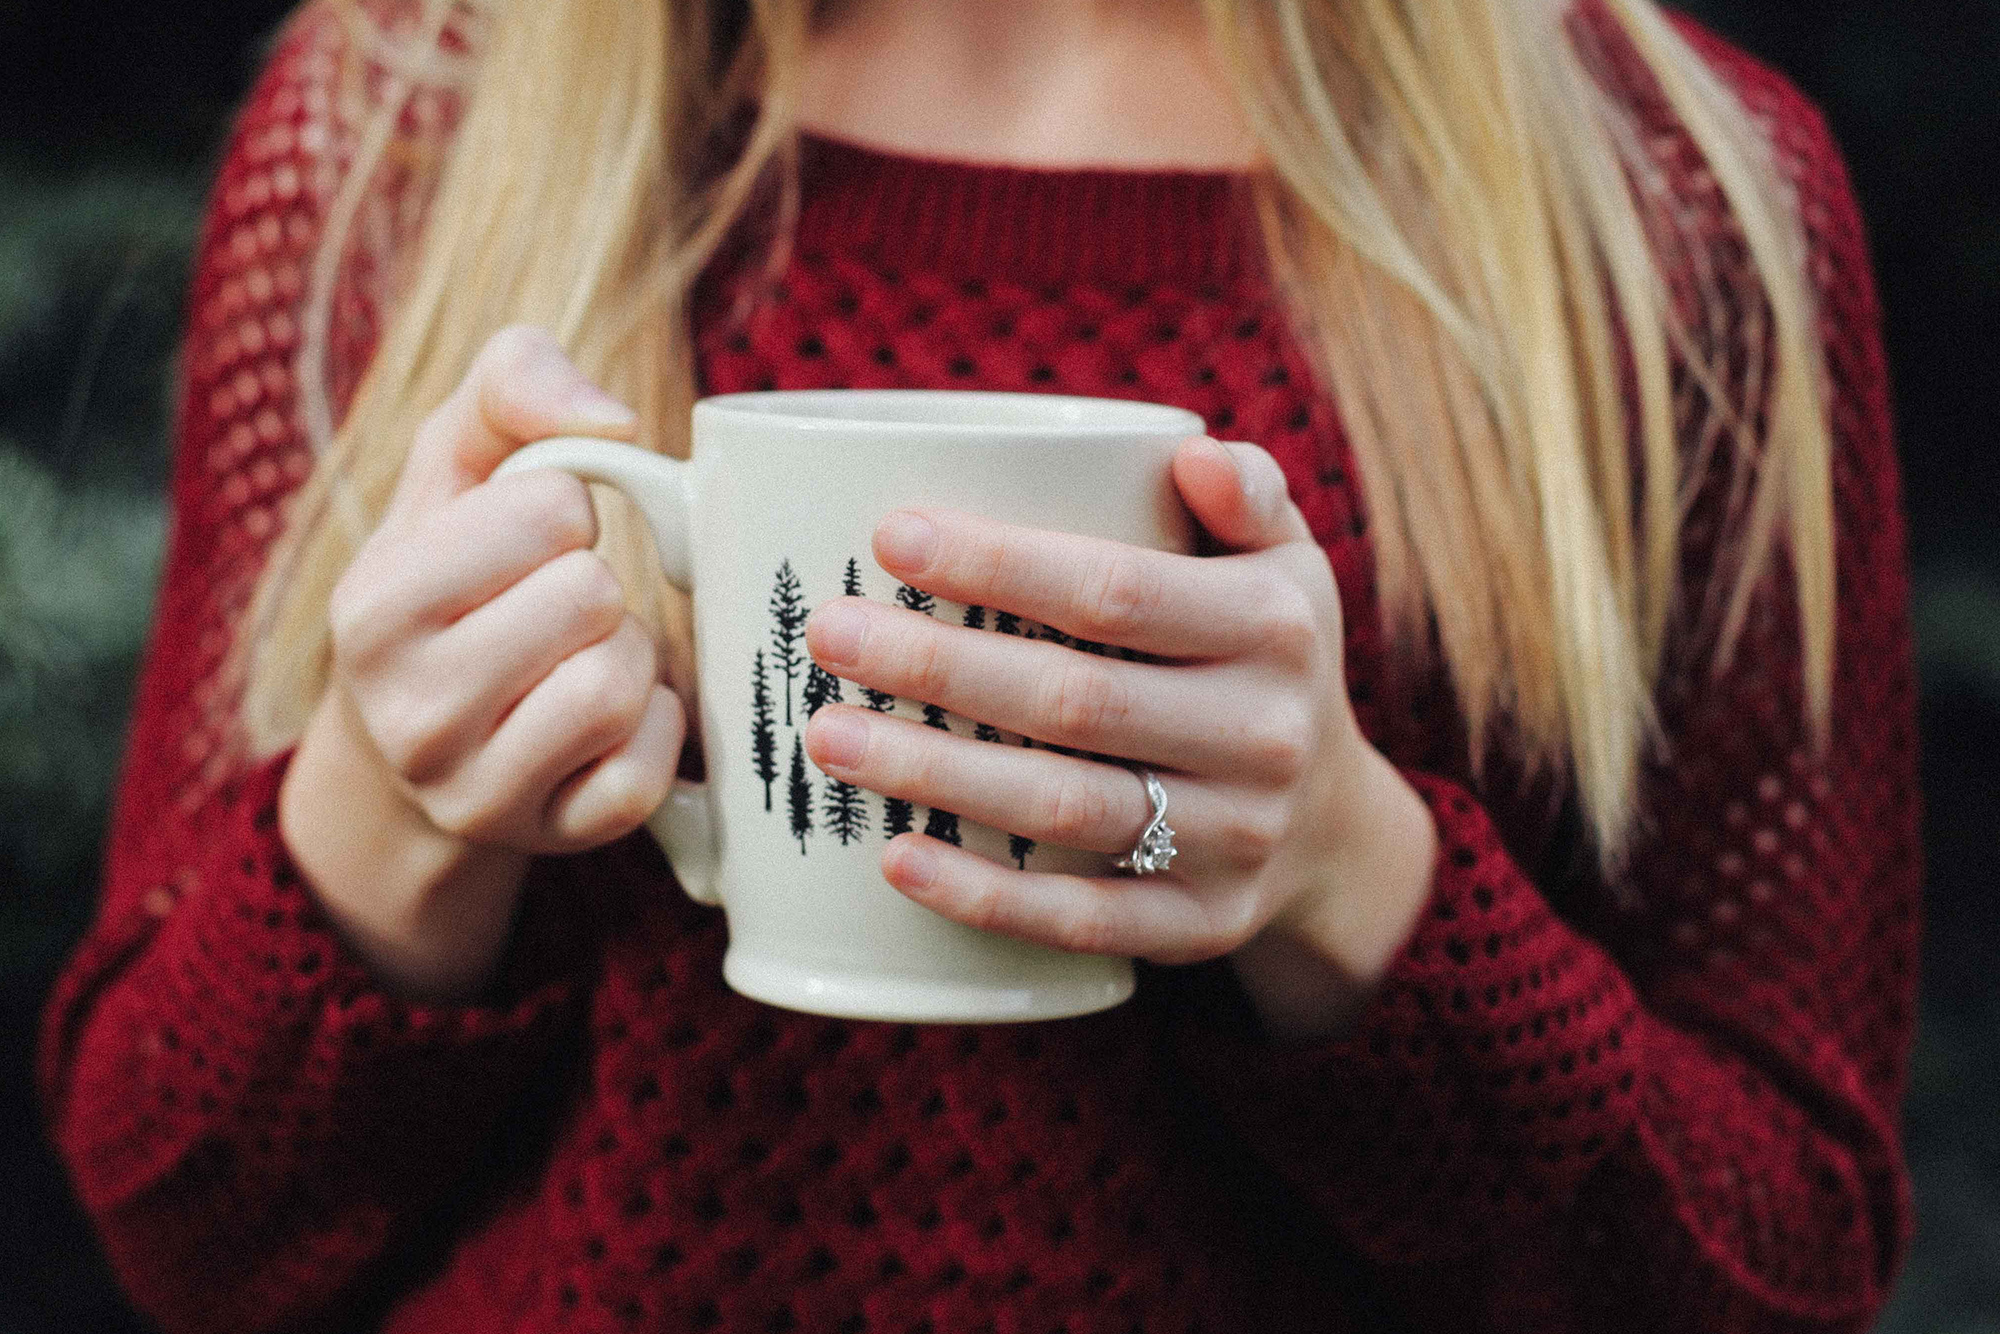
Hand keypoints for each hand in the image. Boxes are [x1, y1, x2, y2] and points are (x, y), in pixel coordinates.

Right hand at [282, 326, 686, 999]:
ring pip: (622, 683)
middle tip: (557, 610)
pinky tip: (610, 721)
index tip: (527, 544)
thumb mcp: (452, 465)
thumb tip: (612, 421)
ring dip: (629, 655)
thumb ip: (512, 382)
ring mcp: (477, 791)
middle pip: (593, 596)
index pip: (551, 509)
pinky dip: (655, 727)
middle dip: (596, 586)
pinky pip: (650, 768)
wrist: (415, 741)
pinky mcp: (552, 839)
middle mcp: (410, 714)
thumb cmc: (453, 576)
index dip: (563, 511)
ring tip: (579, 658)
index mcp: (373, 608)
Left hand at [800, 437, 1435, 1013]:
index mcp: (1274, 627)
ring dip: (935, 773)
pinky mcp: (1201, 924)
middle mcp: (1264, 735)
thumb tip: (1191, 452)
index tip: (888, 537)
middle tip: (827, 635)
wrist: (1335, 827)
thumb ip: (1247, 495)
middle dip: (937, 666)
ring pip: (1065, 807)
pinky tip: (897, 859)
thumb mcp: (1286, 564)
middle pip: (1073, 700)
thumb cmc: (1262, 660)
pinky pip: (1083, 918)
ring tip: (828, 737)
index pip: (1117, 592)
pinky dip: (986, 896)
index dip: (999, 565)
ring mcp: (1236, 838)